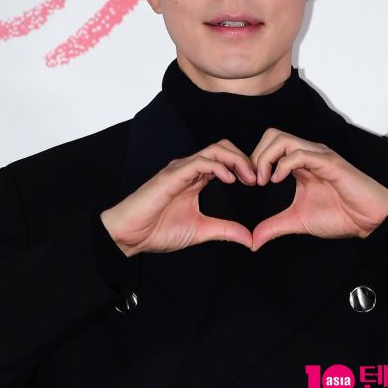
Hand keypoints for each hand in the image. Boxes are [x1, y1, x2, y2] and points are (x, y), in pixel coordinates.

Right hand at [100, 140, 256, 255]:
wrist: (129, 236)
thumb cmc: (157, 230)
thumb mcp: (200, 230)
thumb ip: (224, 230)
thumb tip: (249, 239)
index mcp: (196, 179)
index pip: (224, 160)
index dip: (243, 167)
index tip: (258, 183)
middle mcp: (189, 169)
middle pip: (223, 148)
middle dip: (244, 159)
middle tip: (258, 178)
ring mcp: (181, 169)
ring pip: (214, 150)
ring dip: (235, 160)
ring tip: (248, 177)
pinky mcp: (172, 175)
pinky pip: (199, 162)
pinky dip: (218, 166)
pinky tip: (229, 179)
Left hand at [249, 128, 387, 250]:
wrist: (369, 220)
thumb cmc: (340, 215)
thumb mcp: (298, 221)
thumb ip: (274, 226)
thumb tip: (254, 240)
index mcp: (299, 163)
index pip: (269, 146)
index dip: (254, 161)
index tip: (248, 183)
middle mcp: (307, 153)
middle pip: (272, 135)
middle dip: (256, 155)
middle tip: (253, 180)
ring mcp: (318, 155)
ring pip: (282, 139)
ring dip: (266, 158)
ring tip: (263, 180)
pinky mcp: (329, 162)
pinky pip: (300, 153)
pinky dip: (283, 165)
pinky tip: (278, 180)